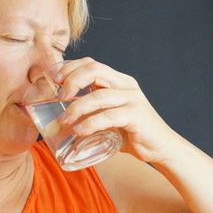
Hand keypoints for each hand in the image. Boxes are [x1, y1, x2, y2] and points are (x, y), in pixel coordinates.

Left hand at [54, 57, 178, 163]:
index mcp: (117, 80)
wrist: (159, 148)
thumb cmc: (127, 132)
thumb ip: (89, 111)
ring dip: (76, 108)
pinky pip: (109, 116)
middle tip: (59, 97)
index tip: (53, 78)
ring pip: (99, 96)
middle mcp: (126, 85)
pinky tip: (79, 131)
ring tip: (64, 120)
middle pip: (94, 70)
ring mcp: (133, 99)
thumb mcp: (105, 115)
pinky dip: (91, 123)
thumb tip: (56, 115)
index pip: (91, 63)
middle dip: (71, 81)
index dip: (70, 67)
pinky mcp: (137, 116)